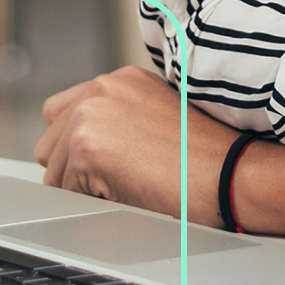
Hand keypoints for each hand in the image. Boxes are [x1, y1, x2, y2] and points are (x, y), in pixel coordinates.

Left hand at [35, 67, 236, 223]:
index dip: (78, 151)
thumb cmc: (209, 159)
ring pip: (54, 174)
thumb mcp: (157, 120)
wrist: (235, 174)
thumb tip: (81, 154)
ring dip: (84, 190)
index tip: (107, 168)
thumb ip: (117, 122)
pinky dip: (92, 205)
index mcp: (118, 80)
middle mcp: (101, 88)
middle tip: (123, 182)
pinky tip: (132, 194)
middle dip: (74, 171)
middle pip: (49, 145)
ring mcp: (90, 114)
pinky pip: (66, 194)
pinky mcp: (87, 146)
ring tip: (133, 187)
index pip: (61, 116)